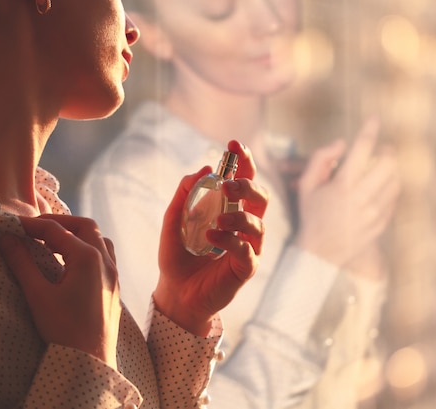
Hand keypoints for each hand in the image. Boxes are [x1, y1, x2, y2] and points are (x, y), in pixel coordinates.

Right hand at [0, 215, 120, 368]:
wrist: (90, 361)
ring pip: (98, 239)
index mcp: (88, 258)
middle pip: (84, 226)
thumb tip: (6, 239)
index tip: (12, 225)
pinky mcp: (114, 286)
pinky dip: (87, 248)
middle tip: (34, 229)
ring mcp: (113, 273)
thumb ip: (21, 263)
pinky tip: (71, 262)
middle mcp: (106, 261)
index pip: (57, 231)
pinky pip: (105, 255)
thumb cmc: (64, 330)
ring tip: (52, 243)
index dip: (32, 225)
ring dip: (76, 234)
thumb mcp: (38, 295)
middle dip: (59, 223)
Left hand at [155, 140, 268, 335]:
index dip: (244, 161)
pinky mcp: (246, 268)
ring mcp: (248, 247)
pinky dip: (230, 240)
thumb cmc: (177, 255)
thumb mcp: (173, 220)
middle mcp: (244, 225)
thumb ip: (185, 194)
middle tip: (228, 185)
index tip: (234, 145)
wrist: (175, 291)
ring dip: (239, 216)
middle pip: (261, 198)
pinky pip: (246, 250)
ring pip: (259, 224)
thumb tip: (203, 169)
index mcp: (230, 210)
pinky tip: (211, 238)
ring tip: (217, 220)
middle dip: (248, 186)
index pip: (244, 180)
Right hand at [294, 119, 400, 274]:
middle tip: (383, 149)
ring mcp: (374, 212)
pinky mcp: (382, 223)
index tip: (374, 118)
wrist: (321, 252)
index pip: (362, 149)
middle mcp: (361, 198)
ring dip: (391, 170)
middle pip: (388, 163)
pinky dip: (390, 188)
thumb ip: (320, 160)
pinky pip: (393, 199)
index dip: (369, 129)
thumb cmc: (311, 215)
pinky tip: (380, 188)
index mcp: (342, 186)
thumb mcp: (306, 186)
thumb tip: (341, 142)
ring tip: (381, 168)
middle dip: (387, 151)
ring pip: (395, 181)